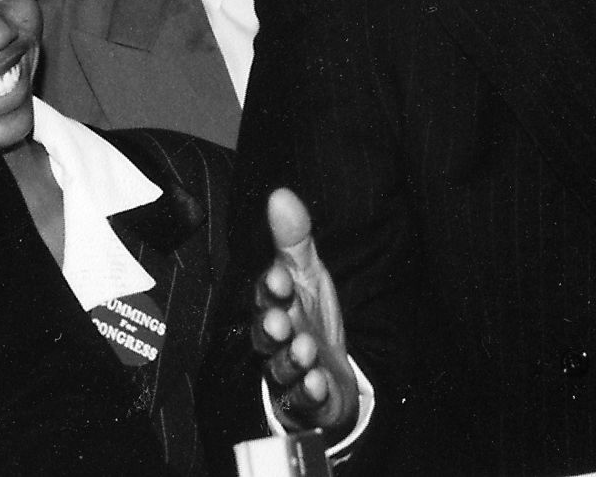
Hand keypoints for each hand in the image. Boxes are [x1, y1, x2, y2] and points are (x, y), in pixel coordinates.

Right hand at [252, 188, 358, 431]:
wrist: (327, 372)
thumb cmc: (309, 317)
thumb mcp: (307, 274)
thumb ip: (294, 239)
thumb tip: (280, 194)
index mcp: (275, 307)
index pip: (268, 295)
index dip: (272, 288)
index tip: (280, 277)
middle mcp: (277, 342)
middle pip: (268, 335)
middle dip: (272, 327)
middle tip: (279, 320)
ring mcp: (291, 373)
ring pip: (284, 368)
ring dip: (292, 359)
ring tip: (304, 349)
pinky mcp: (308, 401)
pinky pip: (304, 400)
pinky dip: (309, 392)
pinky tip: (317, 384)